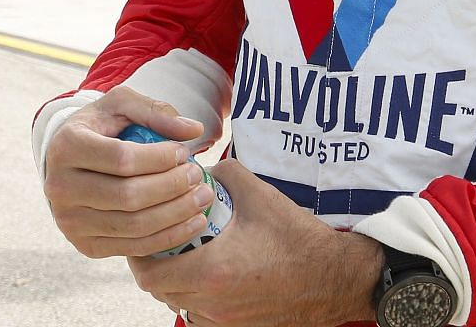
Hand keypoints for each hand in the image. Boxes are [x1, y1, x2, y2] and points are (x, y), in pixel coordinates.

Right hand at [42, 86, 214, 257]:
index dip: (159, 158)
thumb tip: (194, 131)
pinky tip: (193, 223)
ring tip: (202, 198)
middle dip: (172, 186)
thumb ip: (155, 112)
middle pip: (128, 195)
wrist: (68, 163)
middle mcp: (61, 187)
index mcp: (67, 146)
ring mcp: (70, 221)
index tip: (183, 152)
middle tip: (198, 175)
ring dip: (177, 214)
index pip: (121, 158)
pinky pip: (134, 247)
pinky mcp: (84, 244)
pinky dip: (169, 237)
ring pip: (134, 225)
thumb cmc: (99, 129)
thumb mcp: (120, 106)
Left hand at [127, 159, 381, 326]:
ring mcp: (227, 320)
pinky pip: (201, 314)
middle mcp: (213, 303)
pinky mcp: (240, 326)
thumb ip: (221, 171)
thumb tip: (197, 164)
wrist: (337, 277)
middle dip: (153, 262)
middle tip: (158, 236)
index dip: (138, 251)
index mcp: (212, 272)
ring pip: (178, 303)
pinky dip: (195, 294)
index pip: (148, 273)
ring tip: (182, 251)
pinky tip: (207, 270)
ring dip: (173, 280)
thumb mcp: (258, 192)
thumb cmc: (297, 237)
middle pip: (159, 290)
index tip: (142, 230)